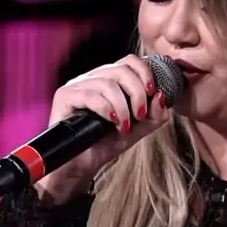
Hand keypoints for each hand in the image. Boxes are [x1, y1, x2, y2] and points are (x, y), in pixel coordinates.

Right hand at [35, 55, 168, 204]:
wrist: (81, 165)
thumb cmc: (106, 143)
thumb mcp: (137, 129)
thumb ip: (154, 115)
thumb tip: (162, 97)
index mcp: (110, 79)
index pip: (130, 61)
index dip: (145, 73)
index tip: (153, 93)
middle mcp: (93, 77)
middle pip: (121, 69)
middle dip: (137, 93)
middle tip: (140, 115)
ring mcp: (77, 85)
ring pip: (107, 83)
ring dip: (122, 106)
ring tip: (124, 125)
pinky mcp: (64, 96)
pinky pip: (89, 95)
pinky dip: (106, 109)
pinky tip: (112, 122)